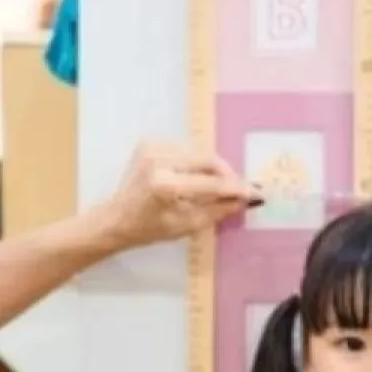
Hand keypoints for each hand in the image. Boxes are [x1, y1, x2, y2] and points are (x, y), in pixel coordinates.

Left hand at [102, 139, 260, 249]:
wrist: (115, 219)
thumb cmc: (149, 229)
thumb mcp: (186, 225)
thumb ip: (218, 210)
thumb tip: (246, 199)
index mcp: (166, 185)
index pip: (212, 183)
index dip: (237, 188)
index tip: (256, 193)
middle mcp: (159, 160)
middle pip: (208, 160)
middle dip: (227, 174)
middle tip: (239, 187)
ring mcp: (152, 147)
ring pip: (198, 152)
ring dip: (212, 167)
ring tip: (219, 184)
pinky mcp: (149, 142)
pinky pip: (184, 149)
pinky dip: (195, 161)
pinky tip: (193, 176)